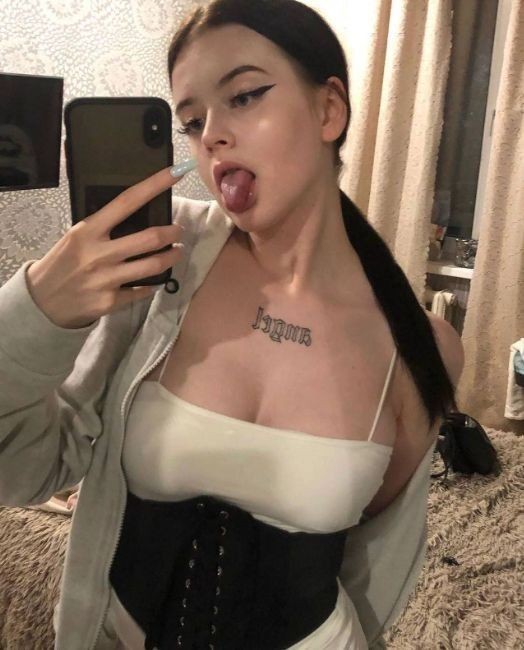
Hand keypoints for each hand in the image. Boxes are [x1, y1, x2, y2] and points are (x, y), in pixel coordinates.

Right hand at [26, 166, 186, 328]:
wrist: (42, 301)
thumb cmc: (63, 263)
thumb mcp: (77, 237)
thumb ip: (104, 227)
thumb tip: (139, 215)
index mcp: (89, 230)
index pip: (127, 201)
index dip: (154, 185)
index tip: (176, 172)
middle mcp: (99, 253)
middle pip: (150, 238)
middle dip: (173, 233)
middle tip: (179, 231)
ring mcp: (106, 279)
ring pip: (153, 265)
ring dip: (172, 257)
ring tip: (176, 252)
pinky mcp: (110, 301)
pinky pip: (142, 291)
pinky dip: (151, 285)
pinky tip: (152, 281)